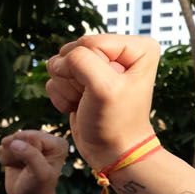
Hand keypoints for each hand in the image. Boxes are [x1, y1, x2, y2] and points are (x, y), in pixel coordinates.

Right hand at [0, 129, 67, 193]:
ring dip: (9, 157)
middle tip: (25, 169)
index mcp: (58, 143)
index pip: (33, 137)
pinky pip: (3, 147)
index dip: (27, 153)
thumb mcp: (40, 173)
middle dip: (16, 153)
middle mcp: (46, 140)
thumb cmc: (38, 188)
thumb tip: (14, 142)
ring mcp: (31, 143)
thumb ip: (30, 155)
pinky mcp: (18, 148)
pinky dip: (5, 159)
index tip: (32, 168)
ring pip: (9, 141)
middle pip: (19, 136)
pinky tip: (14, 167)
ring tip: (21, 168)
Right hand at [45, 35, 160, 167]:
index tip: (103, 91)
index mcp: (138, 47)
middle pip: (74, 50)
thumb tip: (58, 60)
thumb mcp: (104, 87)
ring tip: (88, 102)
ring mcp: (98, 64)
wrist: (111, 151)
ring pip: (60, 62)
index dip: (89, 68)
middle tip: (94, 98)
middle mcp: (119, 51)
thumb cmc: (115, 121)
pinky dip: (62, 95)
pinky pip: (55, 76)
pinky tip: (79, 106)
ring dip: (68, 87)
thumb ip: (80, 61)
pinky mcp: (81, 77)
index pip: (91, 42)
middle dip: (76, 77)